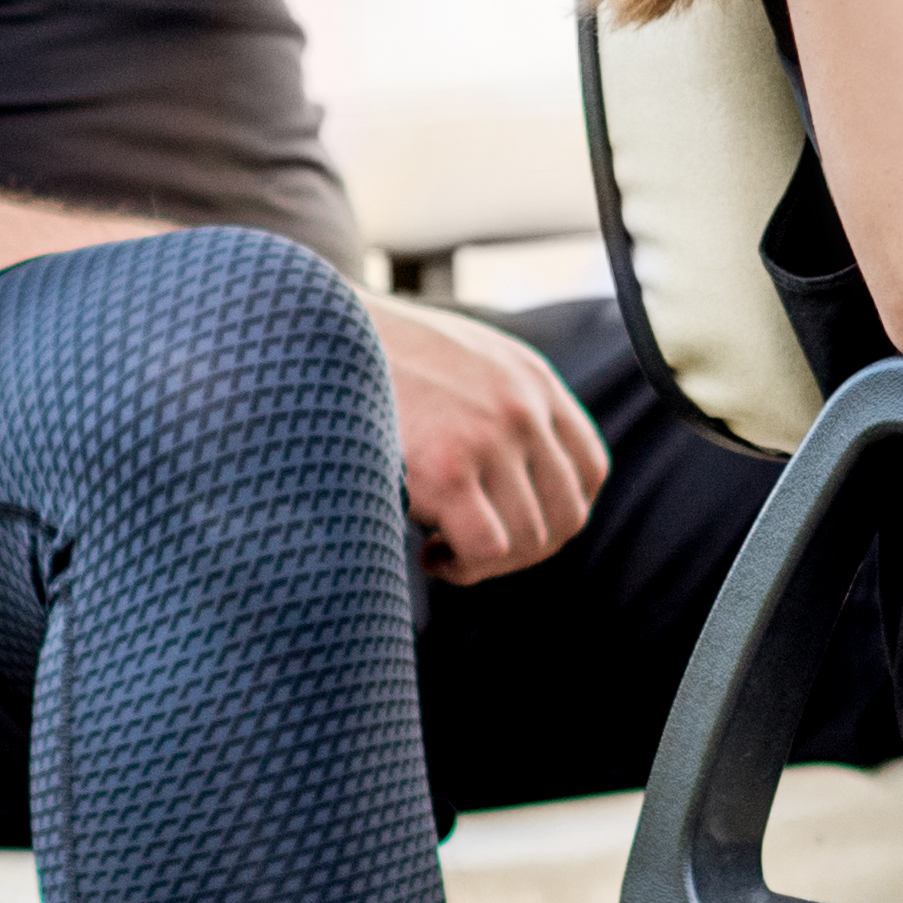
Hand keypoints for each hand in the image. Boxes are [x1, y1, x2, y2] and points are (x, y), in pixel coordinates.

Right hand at [378, 293, 608, 584]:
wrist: (312, 335)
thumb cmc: (372, 360)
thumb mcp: (458, 359)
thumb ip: (497, 402)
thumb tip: (512, 478)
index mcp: (531, 379)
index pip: (589, 470)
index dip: (556, 513)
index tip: (508, 523)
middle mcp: (523, 407)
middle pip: (567, 515)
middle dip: (522, 550)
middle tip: (470, 550)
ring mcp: (490, 437)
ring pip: (530, 539)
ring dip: (487, 562)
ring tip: (440, 550)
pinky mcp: (448, 469)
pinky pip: (487, 548)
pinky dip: (462, 567)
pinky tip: (427, 553)